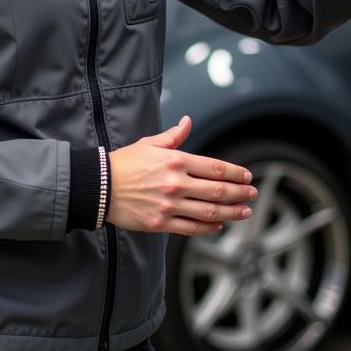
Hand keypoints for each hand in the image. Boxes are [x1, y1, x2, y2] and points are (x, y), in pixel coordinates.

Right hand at [107, 115, 257, 235]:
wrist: (98, 187)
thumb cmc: (124, 163)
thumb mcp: (149, 144)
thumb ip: (173, 136)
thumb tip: (187, 122)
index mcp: (175, 161)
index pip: (214, 167)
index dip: (234, 173)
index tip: (246, 176)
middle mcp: (176, 183)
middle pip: (217, 190)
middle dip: (239, 193)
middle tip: (252, 194)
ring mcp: (169, 205)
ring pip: (209, 211)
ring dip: (231, 212)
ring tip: (244, 212)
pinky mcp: (160, 223)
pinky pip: (191, 228)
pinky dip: (208, 228)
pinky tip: (219, 225)